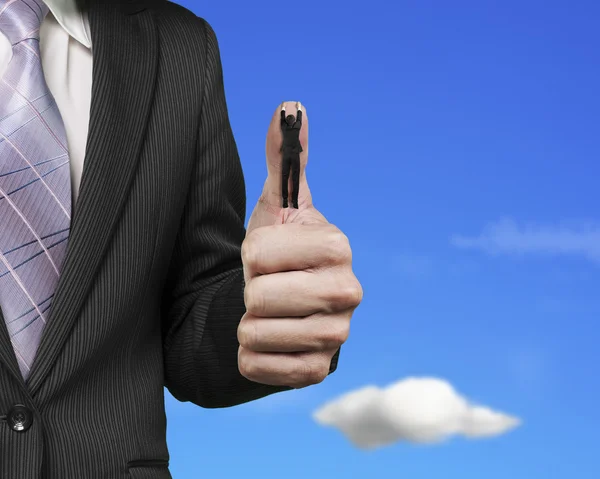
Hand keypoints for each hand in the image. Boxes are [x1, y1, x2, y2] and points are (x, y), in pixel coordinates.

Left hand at [238, 102, 362, 388]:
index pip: (260, 253)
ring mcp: (337, 337)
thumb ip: (284, 159)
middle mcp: (348, 293)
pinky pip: (259, 367)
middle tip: (264, 288)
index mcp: (337, 246)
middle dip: (247, 292)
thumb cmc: (276, 256)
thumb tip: (291, 105)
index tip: (263, 258)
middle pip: (258, 296)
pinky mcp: (317, 373)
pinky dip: (248, 357)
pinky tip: (264, 343)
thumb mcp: (276, 207)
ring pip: (255, 333)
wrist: (281, 310)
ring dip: (246, 323)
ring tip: (265, 315)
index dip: (249, 256)